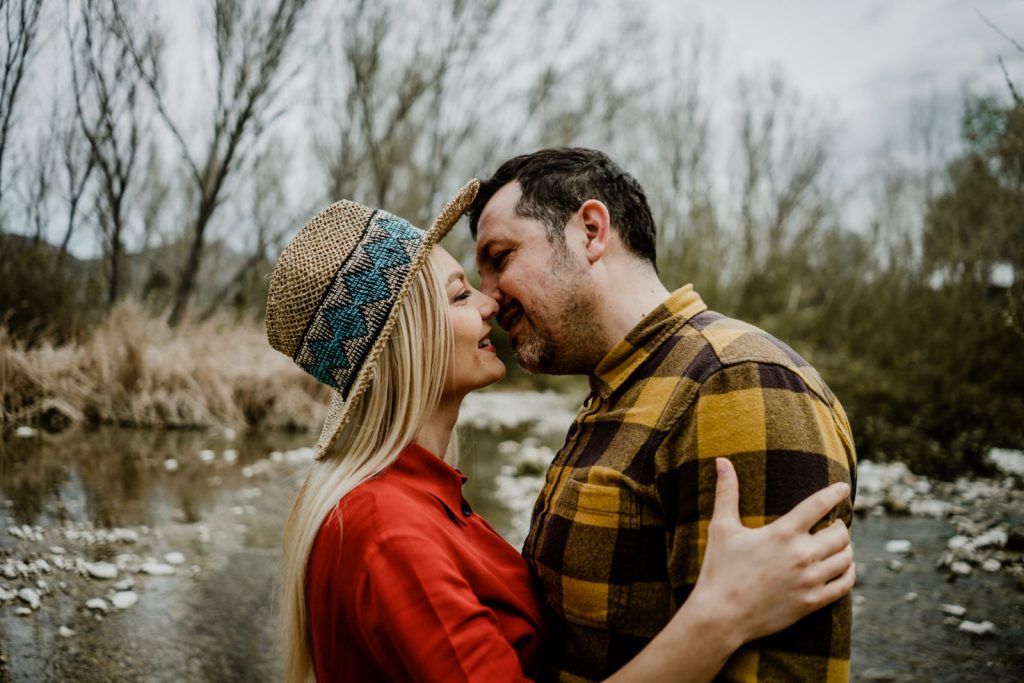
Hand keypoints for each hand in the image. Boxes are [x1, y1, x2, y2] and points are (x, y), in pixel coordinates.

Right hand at [688, 458, 854, 646]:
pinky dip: (848, 573)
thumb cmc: (719, 570)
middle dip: (839, 526)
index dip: (835, 493)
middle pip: (840, 533)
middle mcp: (801, 555)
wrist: (721, 616)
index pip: (818, 505)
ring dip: (845, 549)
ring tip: (838, 546)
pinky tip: (842, 569)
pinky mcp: (812, 602)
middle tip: (834, 524)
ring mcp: (809, 580)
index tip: (843, 487)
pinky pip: (844, 585)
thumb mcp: (722, 528)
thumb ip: (727, 492)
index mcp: (782, 533)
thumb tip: (721, 460)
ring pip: (845, 558)